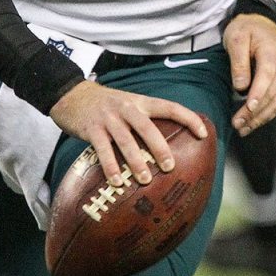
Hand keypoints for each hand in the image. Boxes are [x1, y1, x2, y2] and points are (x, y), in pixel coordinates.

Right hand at [49, 80, 208, 186]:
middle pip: (148, 127)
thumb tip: (167, 145)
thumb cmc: (105, 105)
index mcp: (141, 102)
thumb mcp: (128, 103)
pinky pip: (102, 150)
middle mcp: (127, 108)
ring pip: (126, 140)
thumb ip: (145, 119)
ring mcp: (109, 118)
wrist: (72, 94)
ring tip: (145, 180)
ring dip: (136, 161)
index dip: (188, 118)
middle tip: (170, 167)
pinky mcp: (92, 129)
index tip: (203, 133)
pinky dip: (111, 167)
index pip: (170, 107)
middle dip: (160, 148)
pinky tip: (117, 182)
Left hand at [223, 13, 275, 136]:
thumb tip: (241, 88)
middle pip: (273, 93)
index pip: (267, 77)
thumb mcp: (236, 38)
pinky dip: (269, 113)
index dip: (258, 95)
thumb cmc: (247, 29)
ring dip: (262, 117)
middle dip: (255, 112)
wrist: (263, 22)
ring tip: (244, 128)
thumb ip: (238, 62)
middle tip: (238, 124)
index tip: (246, 110)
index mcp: (273, 51)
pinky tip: (256, 121)